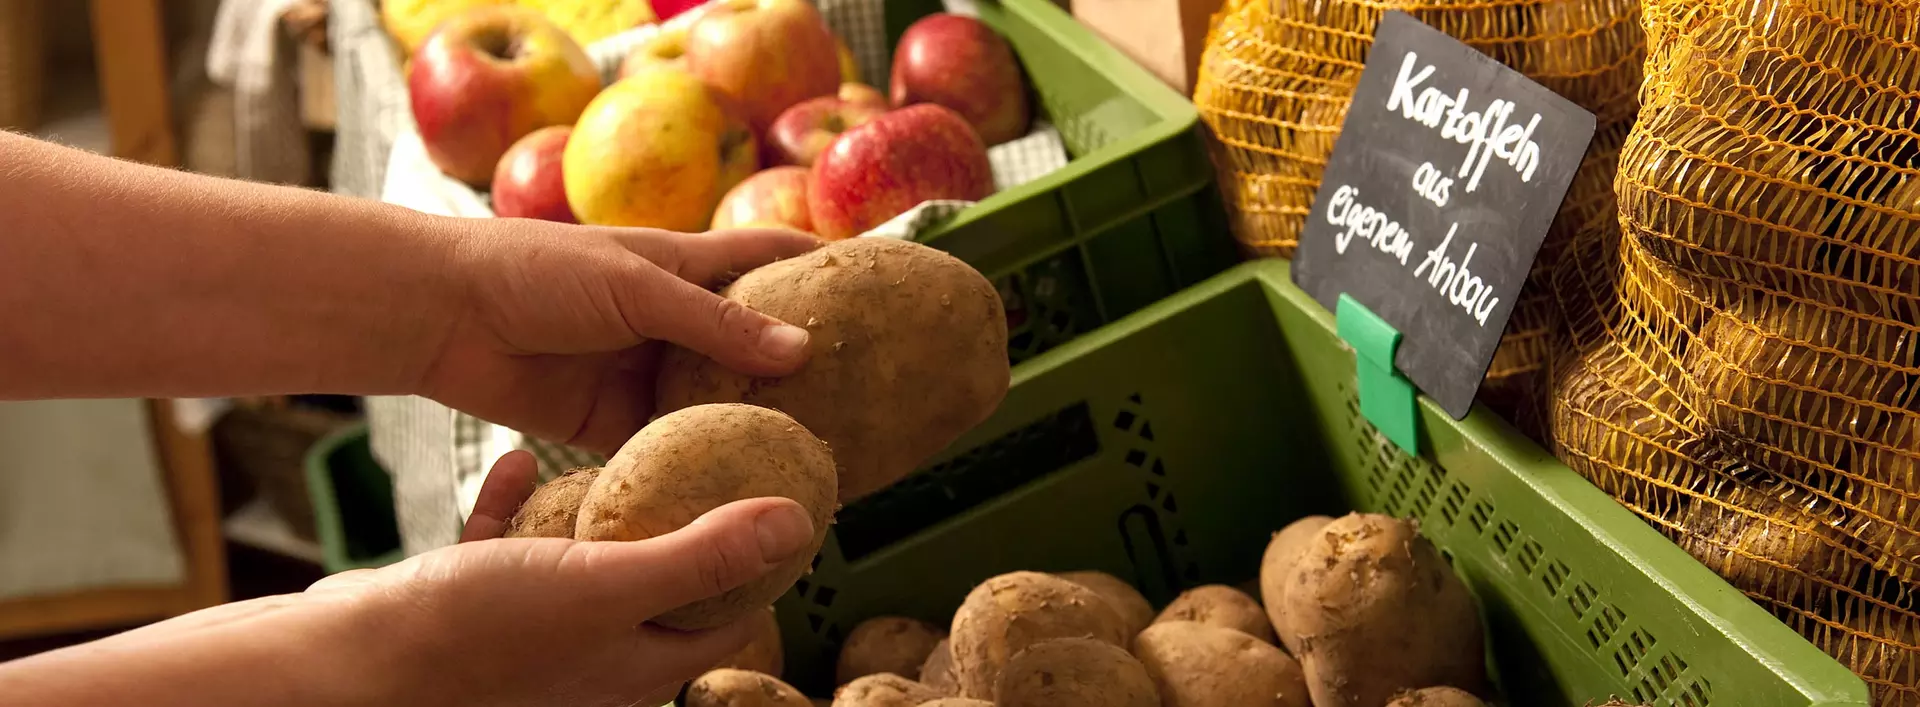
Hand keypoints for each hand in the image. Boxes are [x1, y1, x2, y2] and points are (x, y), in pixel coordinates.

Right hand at [312, 451, 809, 705]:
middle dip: (678, 527)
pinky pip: (504, 552)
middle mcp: (590, 664)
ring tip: (615, 456)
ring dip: (595, 514)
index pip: (728, 619)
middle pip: (657, 590)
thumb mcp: (607, 585)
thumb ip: (701, 556)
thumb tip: (796, 525)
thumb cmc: (473, 639)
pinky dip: (512, 507)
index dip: (760, 563)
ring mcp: (528, 643)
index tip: (780, 495)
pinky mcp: (469, 613)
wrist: (342, 666)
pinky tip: (511, 459)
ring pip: (579, 569)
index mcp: (637, 669)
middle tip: (701, 458)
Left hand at [421, 222, 822, 453]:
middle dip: (799, 370)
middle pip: (748, 345)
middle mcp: (668, 321)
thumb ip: (713, 323)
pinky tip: (737, 493)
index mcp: (679, 265)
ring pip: (712, 403)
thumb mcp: (634, 286)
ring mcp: (640, 373)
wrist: (437, 313)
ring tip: (814, 459)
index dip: (818, 269)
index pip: (765, 258)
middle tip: (862, 404)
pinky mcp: (607, 424)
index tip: (878, 292)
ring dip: (751, 427)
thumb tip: (802, 351)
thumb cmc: (532, 271)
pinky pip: (662, 449)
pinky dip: (694, 468)